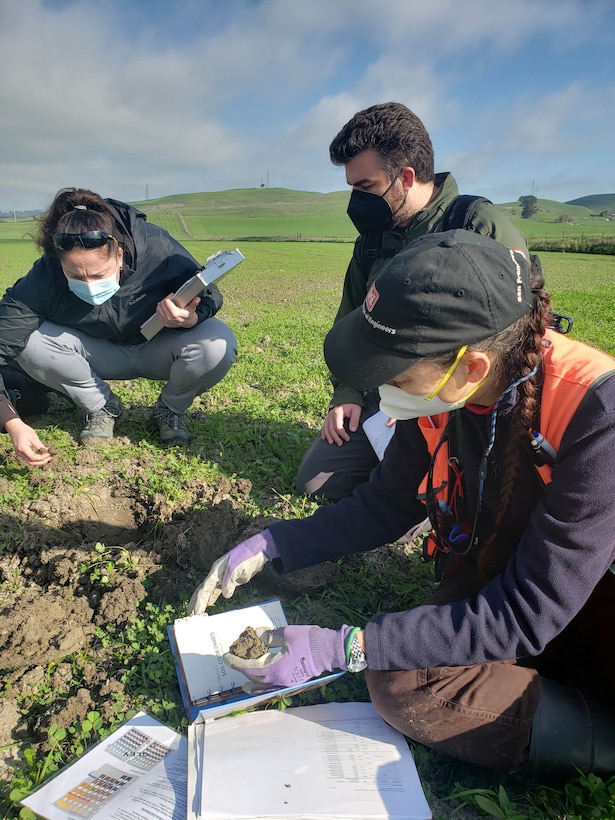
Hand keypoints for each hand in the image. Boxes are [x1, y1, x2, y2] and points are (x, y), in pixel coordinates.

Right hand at [5, 418, 50, 466]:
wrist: (14, 427)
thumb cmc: (23, 430)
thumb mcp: (33, 436)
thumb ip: (39, 445)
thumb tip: (46, 451)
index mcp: (22, 448)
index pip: (33, 457)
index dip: (42, 458)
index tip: (49, 454)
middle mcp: (20, 453)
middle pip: (31, 462)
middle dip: (41, 462)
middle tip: (49, 458)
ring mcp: (19, 453)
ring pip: (30, 462)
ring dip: (39, 461)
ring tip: (46, 457)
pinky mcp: (20, 453)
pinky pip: (28, 458)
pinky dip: (35, 459)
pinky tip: (41, 455)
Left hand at [155, 294, 200, 328]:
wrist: (188, 323)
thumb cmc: (189, 315)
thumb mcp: (192, 308)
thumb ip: (194, 303)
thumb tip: (197, 299)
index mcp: (177, 315)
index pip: (167, 303)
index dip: (168, 297)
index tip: (172, 295)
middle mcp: (171, 319)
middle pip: (162, 305)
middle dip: (165, 299)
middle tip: (170, 298)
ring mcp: (167, 322)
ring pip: (159, 309)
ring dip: (161, 304)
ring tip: (167, 302)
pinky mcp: (164, 323)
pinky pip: (158, 313)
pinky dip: (160, 309)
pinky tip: (164, 307)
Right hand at [188, 530, 277, 613]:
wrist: (257, 552)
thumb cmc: (246, 557)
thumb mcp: (237, 569)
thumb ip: (229, 582)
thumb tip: (226, 595)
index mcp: (216, 571)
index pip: (204, 589)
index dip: (199, 602)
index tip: (195, 613)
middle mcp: (216, 575)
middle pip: (202, 590)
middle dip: (195, 602)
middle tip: (190, 615)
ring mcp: (222, 577)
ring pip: (208, 591)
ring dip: (202, 601)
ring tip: (196, 612)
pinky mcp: (229, 580)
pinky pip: (216, 591)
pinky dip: (211, 598)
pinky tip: (209, 603)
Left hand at [223, 624, 352, 689]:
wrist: (328, 650)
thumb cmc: (308, 640)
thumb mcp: (287, 633)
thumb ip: (270, 636)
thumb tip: (258, 635)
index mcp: (275, 668)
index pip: (249, 667)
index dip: (236, 662)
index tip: (226, 657)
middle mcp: (278, 679)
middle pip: (254, 678)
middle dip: (242, 670)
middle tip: (234, 661)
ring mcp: (286, 682)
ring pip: (263, 686)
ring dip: (252, 683)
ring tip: (244, 684)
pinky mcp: (292, 681)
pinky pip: (273, 687)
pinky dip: (264, 687)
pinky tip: (261, 686)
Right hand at [321, 403, 361, 445]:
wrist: (347, 397)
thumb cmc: (352, 404)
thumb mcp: (356, 410)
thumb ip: (355, 420)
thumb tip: (352, 430)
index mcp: (337, 412)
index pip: (338, 426)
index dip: (342, 434)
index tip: (347, 439)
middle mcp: (331, 414)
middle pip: (331, 428)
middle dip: (335, 437)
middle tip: (340, 444)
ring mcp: (328, 416)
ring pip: (326, 428)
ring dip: (328, 436)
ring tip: (331, 442)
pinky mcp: (328, 417)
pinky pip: (324, 426)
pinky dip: (324, 432)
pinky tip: (324, 438)